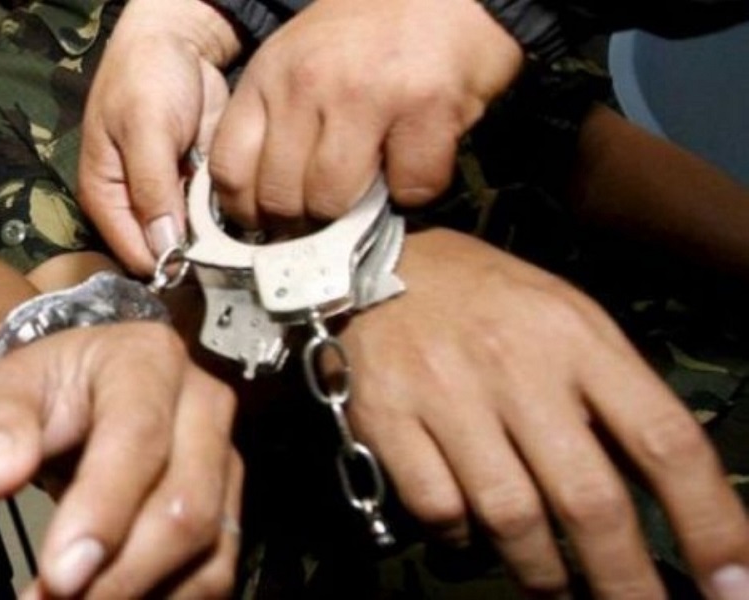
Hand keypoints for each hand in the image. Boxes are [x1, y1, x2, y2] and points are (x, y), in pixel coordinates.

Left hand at [0, 323, 242, 598]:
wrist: (100, 388)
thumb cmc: (59, 387)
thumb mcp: (11, 385)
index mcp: (152, 361)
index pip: (141, 436)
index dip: (104, 508)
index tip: (60, 572)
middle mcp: (205, 407)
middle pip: (187, 504)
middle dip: (121, 572)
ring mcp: (225, 458)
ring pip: (208, 545)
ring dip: (142, 593)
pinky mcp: (230, 503)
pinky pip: (215, 569)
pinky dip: (165, 599)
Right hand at [78, 0, 239, 274]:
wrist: (179, 47)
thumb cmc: (146, 79)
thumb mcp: (145, 128)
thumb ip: (153, 187)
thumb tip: (165, 248)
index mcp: (107, 197)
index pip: (134, 254)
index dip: (167, 266)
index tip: (203, 270)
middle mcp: (136, 206)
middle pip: (165, 254)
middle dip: (195, 258)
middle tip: (232, 257)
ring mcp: (170, 200)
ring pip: (194, 241)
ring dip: (216, 241)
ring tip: (243, 238)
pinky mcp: (197, 191)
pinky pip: (214, 219)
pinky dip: (228, 219)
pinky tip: (246, 215)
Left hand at [209, 0, 522, 228]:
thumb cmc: (372, 31)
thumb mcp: (301, 61)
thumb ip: (279, 120)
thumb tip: (270, 202)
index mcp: (270, 75)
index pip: (231, 170)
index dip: (249, 212)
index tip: (270, 223)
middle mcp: (308, 84)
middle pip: (282, 199)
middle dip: (307, 219)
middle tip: (332, 208)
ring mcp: (366, 96)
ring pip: (334, 202)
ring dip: (357, 211)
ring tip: (375, 185)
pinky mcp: (425, 108)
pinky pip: (410, 190)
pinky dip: (417, 190)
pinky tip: (418, 162)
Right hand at [339, 228, 748, 596]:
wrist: (376, 267)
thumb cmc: (483, 296)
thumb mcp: (563, 317)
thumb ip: (608, 390)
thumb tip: (651, 480)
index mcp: (574, 336)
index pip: (663, 438)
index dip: (708, 521)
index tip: (732, 583)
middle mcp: (514, 365)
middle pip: (588, 499)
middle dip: (624, 580)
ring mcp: (446, 393)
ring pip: (511, 517)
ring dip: (542, 572)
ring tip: (553, 585)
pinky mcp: (388, 417)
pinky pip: (439, 507)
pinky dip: (462, 536)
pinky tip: (470, 527)